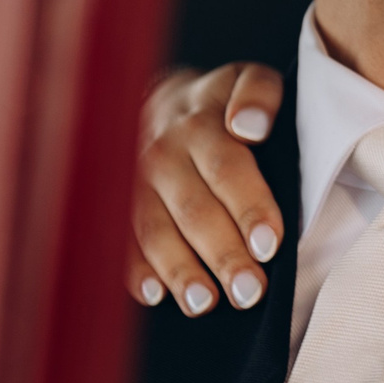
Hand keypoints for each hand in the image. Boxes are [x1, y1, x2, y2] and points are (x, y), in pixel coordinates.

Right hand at [132, 62, 285, 315]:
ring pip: (154, 231)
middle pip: (193, 210)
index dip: (249, 207)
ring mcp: (132, 182)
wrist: (159, 102)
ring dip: (180, 270)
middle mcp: (162, 154)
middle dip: (223, 254)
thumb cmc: (219, 102)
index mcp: (200, 123)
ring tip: (205, 303)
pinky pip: (119, 241)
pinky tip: (153, 296)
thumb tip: (250, 127)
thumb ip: (259, 93)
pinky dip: (134, 270)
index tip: (269, 245)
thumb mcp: (246, 79)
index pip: (227, 169)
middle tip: (248, 291)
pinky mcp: (114, 206)